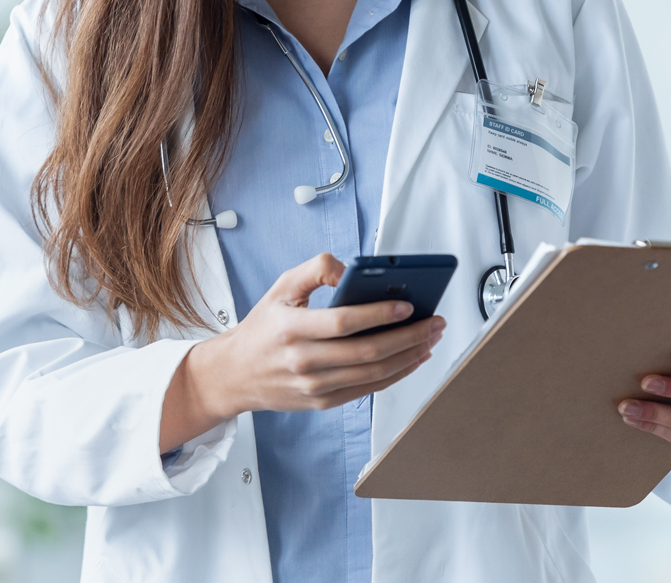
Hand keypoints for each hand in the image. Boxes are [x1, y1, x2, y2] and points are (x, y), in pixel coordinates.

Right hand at [161, 253, 443, 450]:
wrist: (236, 374)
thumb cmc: (263, 327)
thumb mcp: (282, 287)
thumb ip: (316, 269)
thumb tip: (352, 269)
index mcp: (291, 329)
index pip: (342, 322)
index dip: (378, 314)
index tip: (408, 304)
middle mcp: (303, 361)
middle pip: (366, 352)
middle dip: (408, 336)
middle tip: (435, 322)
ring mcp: (314, 386)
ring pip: (373, 375)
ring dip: (409, 356)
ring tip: (430, 339)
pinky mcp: (322, 402)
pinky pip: (367, 390)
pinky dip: (395, 375)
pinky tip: (412, 359)